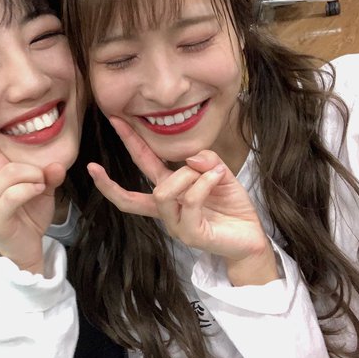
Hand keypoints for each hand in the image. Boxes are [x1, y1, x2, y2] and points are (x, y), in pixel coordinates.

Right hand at [0, 107, 64, 274]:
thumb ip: (48, 176)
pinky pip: (13, 194)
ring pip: (8, 173)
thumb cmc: (29, 217)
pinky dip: (29, 189)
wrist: (28, 250)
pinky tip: (37, 190)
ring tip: (40, 184)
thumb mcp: (43, 191)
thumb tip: (54, 166)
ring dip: (31, 175)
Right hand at [87, 117, 277, 284]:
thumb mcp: (220, 173)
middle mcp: (167, 209)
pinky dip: (204, 183)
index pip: (144, 164)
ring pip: (163, 193)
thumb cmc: (233, 207)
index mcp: (171, 190)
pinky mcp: (190, 234)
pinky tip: (218, 177)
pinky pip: (189, 201)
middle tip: (106, 141)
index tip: (116, 120)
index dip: (130, 142)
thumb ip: (206, 160)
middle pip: (130, 196)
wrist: (253, 237)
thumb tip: (190, 158)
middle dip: (115, 174)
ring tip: (210, 172)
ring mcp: (175, 225)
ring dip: (186, 175)